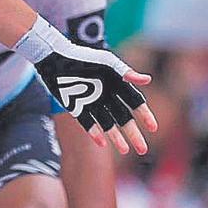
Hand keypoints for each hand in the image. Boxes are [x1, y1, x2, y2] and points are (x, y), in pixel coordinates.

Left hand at [15, 17, 157, 155]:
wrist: (54, 58)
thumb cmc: (82, 57)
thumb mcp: (106, 63)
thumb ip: (126, 72)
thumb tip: (148, 80)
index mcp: (117, 84)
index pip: (135, 103)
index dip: (145, 115)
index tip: (153, 128)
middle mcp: (106, 96)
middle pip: (124, 118)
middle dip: (134, 133)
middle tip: (143, 149)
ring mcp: (92, 103)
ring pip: (108, 124)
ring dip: (117, 138)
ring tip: (126, 151)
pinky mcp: (77, 107)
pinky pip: (88, 124)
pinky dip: (95, 133)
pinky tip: (103, 143)